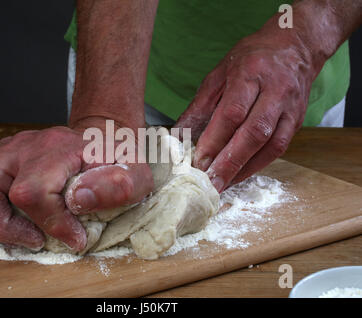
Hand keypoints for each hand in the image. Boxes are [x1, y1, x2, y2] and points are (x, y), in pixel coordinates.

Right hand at [0, 121, 152, 251]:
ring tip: (13, 234)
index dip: (51, 224)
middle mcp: (25, 145)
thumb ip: (116, 187)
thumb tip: (78, 202)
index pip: (33, 191)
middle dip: (3, 226)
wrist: (103, 136)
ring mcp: (7, 149)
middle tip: (34, 240)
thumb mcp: (135, 174)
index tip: (75, 239)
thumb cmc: (117, 159)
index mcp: (59, 148)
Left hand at [175, 21, 319, 192]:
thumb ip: (200, 105)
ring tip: (222, 185)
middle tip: (210, 183)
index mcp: (251, 73)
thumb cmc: (251, 59)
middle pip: (254, 132)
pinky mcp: (297, 121)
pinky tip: (240, 175)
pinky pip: (279, 148)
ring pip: (270, 144)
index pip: (232, 112)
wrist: (295, 47)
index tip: (198, 160)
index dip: (215, 139)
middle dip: (230, 162)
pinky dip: (258, 165)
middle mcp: (275, 91)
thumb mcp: (219, 74)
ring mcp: (290, 107)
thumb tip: (179, 135)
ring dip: (245, 169)